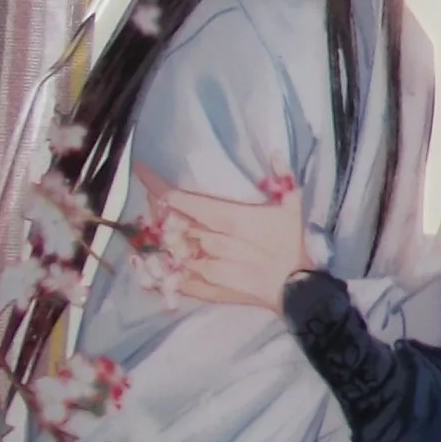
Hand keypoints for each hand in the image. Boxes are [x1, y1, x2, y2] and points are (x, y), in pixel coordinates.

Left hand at [131, 166, 312, 312]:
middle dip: (161, 213)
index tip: (142, 172)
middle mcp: (211, 241)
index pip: (182, 200)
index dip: (158, 186)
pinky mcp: (208, 289)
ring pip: (173, 251)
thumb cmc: (293, 244)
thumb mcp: (293, 206)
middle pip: (173, 224)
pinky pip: (178, 280)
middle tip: (152, 204)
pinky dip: (167, 273)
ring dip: (164, 241)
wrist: (298, 288)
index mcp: (227, 218)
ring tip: (156, 233)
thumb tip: (273, 152)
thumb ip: (283, 177)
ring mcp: (206, 268)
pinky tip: (159, 268)